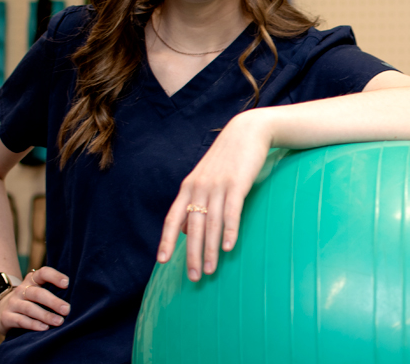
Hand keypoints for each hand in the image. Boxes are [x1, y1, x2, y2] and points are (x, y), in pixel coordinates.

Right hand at [0, 266, 71, 333]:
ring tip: (59, 321)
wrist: (2, 310)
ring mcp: (13, 303)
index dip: (55, 276)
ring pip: (29, 308)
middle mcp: (21, 290)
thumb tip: (78, 296)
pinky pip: (20, 320)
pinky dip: (33, 324)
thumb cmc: (30, 300)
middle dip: (53, 301)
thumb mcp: (38, 291)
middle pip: (37, 293)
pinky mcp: (7, 317)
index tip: (67, 283)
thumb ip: (53, 291)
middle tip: (67, 310)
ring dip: (45, 315)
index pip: (43, 273)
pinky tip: (44, 328)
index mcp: (32, 280)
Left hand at [157, 110, 273, 280]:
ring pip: (211, 224)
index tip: (162, 261)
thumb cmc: (227, 159)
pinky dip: (229, 231)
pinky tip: (229, 248)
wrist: (247, 131)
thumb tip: (186, 230)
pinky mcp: (236, 184)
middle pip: (192, 227)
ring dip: (210, 250)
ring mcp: (217, 186)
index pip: (173, 218)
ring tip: (210, 270)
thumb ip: (194, 202)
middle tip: (194, 277)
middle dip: (192, 255)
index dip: (167, 240)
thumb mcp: (205, 178)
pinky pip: (231, 212)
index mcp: (188, 188)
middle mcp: (199, 188)